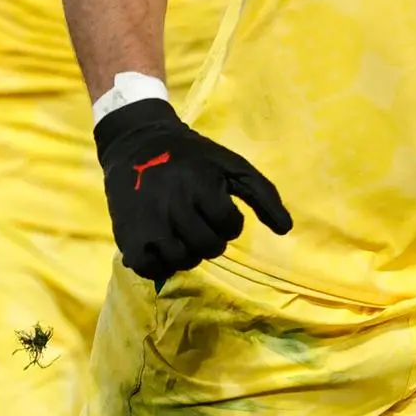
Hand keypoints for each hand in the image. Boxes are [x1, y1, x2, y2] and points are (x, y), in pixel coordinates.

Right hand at [94, 98, 291, 281]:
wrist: (138, 145)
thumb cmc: (193, 157)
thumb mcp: (231, 165)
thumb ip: (262, 195)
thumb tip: (286, 229)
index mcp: (202, 186)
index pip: (230, 226)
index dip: (230, 221)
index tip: (218, 206)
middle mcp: (175, 207)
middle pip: (209, 247)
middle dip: (213, 239)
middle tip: (202, 223)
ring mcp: (150, 225)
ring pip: (183, 261)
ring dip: (190, 252)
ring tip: (184, 234)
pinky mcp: (129, 239)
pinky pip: (153, 269)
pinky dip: (163, 264)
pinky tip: (166, 246)